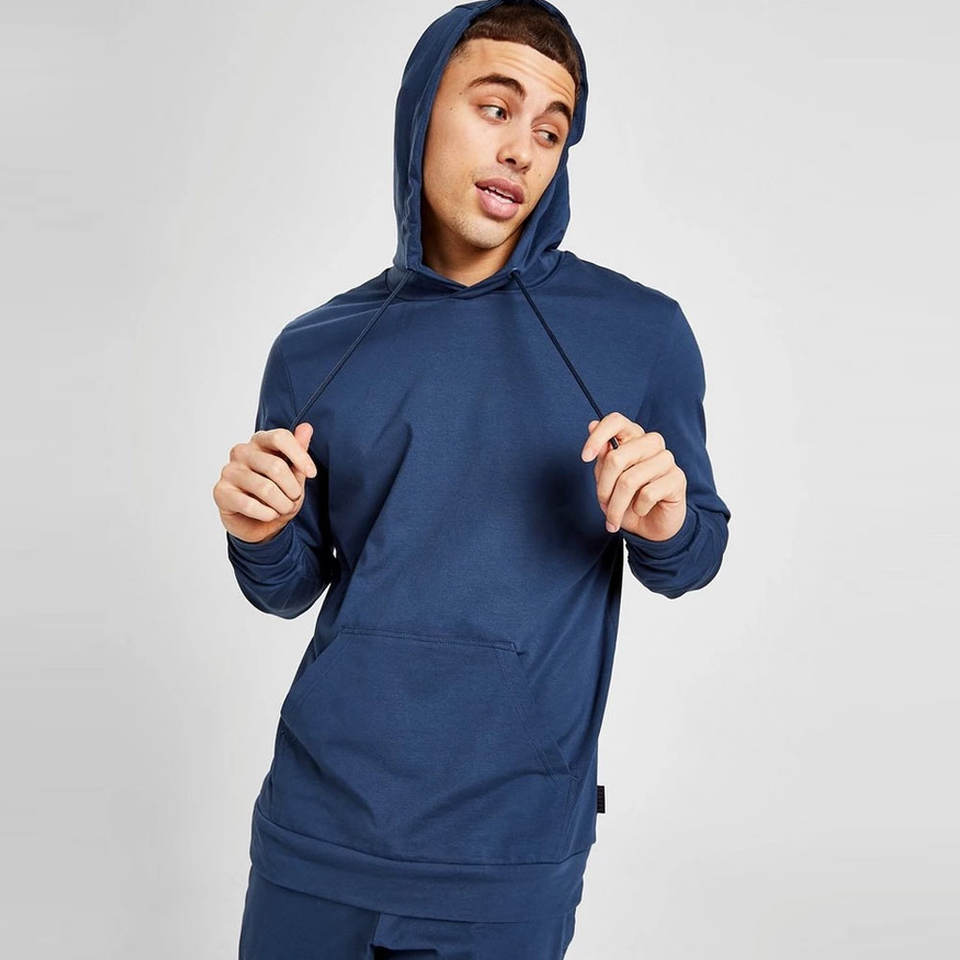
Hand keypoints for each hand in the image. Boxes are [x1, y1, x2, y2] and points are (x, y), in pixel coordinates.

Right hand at [213, 423, 317, 543]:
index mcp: (259, 441)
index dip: (300, 456)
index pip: (280, 437)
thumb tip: (306, 427)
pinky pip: (249, 505)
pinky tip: (269, 515)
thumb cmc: (277, 494)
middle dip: (292, 489)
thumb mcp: (294, 474)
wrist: (258, 523)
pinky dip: (267, 514)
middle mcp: (242, 452)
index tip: (312, 473)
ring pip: (265, 488)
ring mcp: (229, 470)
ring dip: (282, 504)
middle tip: (294, 499)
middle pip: (275, 466)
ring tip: (283, 509)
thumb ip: (299, 452)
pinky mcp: (220, 492)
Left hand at [580, 412, 686, 539]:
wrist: (650, 526)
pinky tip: (640, 510)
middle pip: (616, 457)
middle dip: (603, 488)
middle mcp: (651, 443)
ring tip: (614, 517)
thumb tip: (592, 425)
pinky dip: (638, 508)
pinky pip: (647, 494)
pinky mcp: (677, 478)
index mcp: (633, 437)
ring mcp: (666, 459)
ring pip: (629, 480)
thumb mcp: (607, 480)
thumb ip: (602, 457)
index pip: (616, 421)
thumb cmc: (627, 500)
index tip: (585, 457)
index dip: (598, 436)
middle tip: (603, 504)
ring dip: (616, 505)